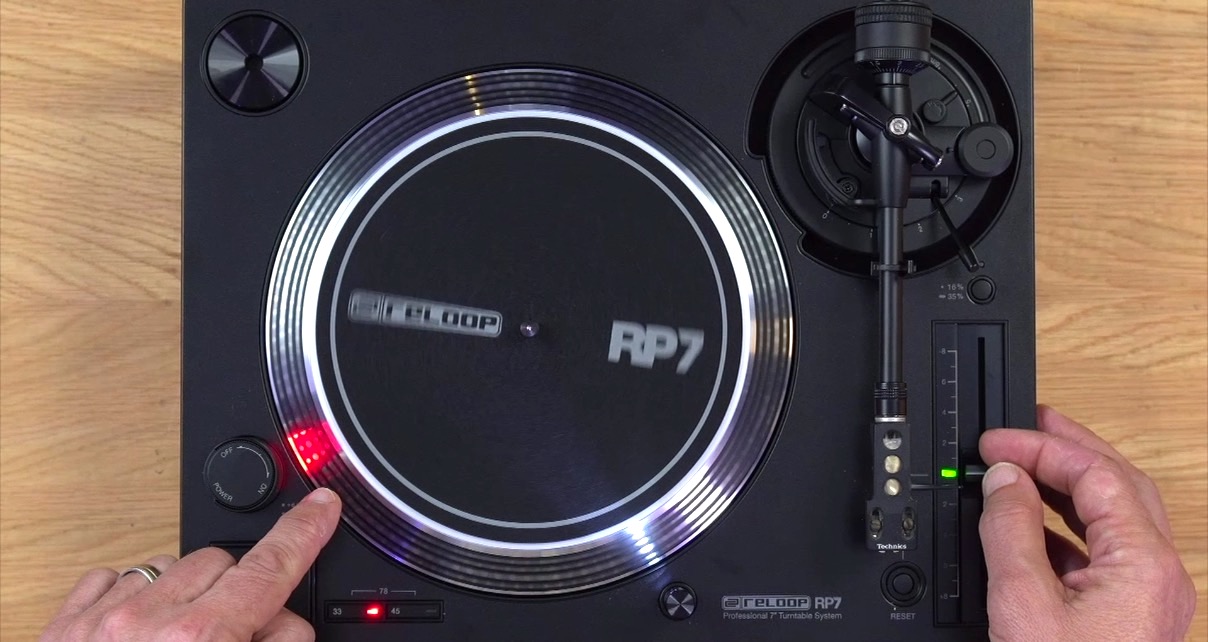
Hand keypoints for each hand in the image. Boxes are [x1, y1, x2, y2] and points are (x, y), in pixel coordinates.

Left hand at [42, 488, 341, 641]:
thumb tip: (286, 631)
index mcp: (202, 641)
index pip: (270, 568)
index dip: (304, 534)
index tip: (322, 510)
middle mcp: (149, 621)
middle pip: (227, 565)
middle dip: (242, 595)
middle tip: (243, 640)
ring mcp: (102, 620)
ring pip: (172, 566)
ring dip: (189, 595)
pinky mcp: (64, 627)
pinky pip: (114, 579)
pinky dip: (134, 598)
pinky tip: (141, 634)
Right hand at [978, 406, 1195, 640]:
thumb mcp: (1022, 602)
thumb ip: (1011, 532)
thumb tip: (1005, 479)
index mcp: (1143, 564)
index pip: (1096, 474)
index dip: (1041, 448)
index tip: (997, 442)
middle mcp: (1158, 575)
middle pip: (1119, 484)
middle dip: (1068, 450)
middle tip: (1027, 426)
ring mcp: (1149, 596)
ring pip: (1115, 516)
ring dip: (1067, 487)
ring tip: (1024, 468)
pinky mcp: (1131, 615)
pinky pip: (1104, 552)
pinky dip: (1065, 528)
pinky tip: (1029, 526)